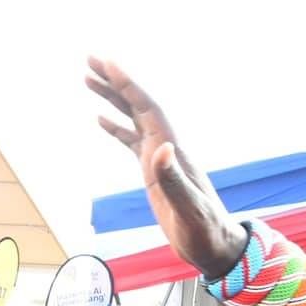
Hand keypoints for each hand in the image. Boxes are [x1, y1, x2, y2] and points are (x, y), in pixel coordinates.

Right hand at [87, 58, 246, 278]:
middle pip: (138, 105)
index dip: (128, 85)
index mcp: (173, 152)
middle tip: (90, 59)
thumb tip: (161, 148)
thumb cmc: (205, 231)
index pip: (148, 108)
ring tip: (88, 79)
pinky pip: (131, 142)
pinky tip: (101, 119)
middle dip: (115, 81)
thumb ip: (174, 181)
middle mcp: (166, 148)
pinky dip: (116, 127)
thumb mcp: (189, 209)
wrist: (216, 246)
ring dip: (112, 98)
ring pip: (132, 119)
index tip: (108, 64)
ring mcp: (160, 159)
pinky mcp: (154, 173)